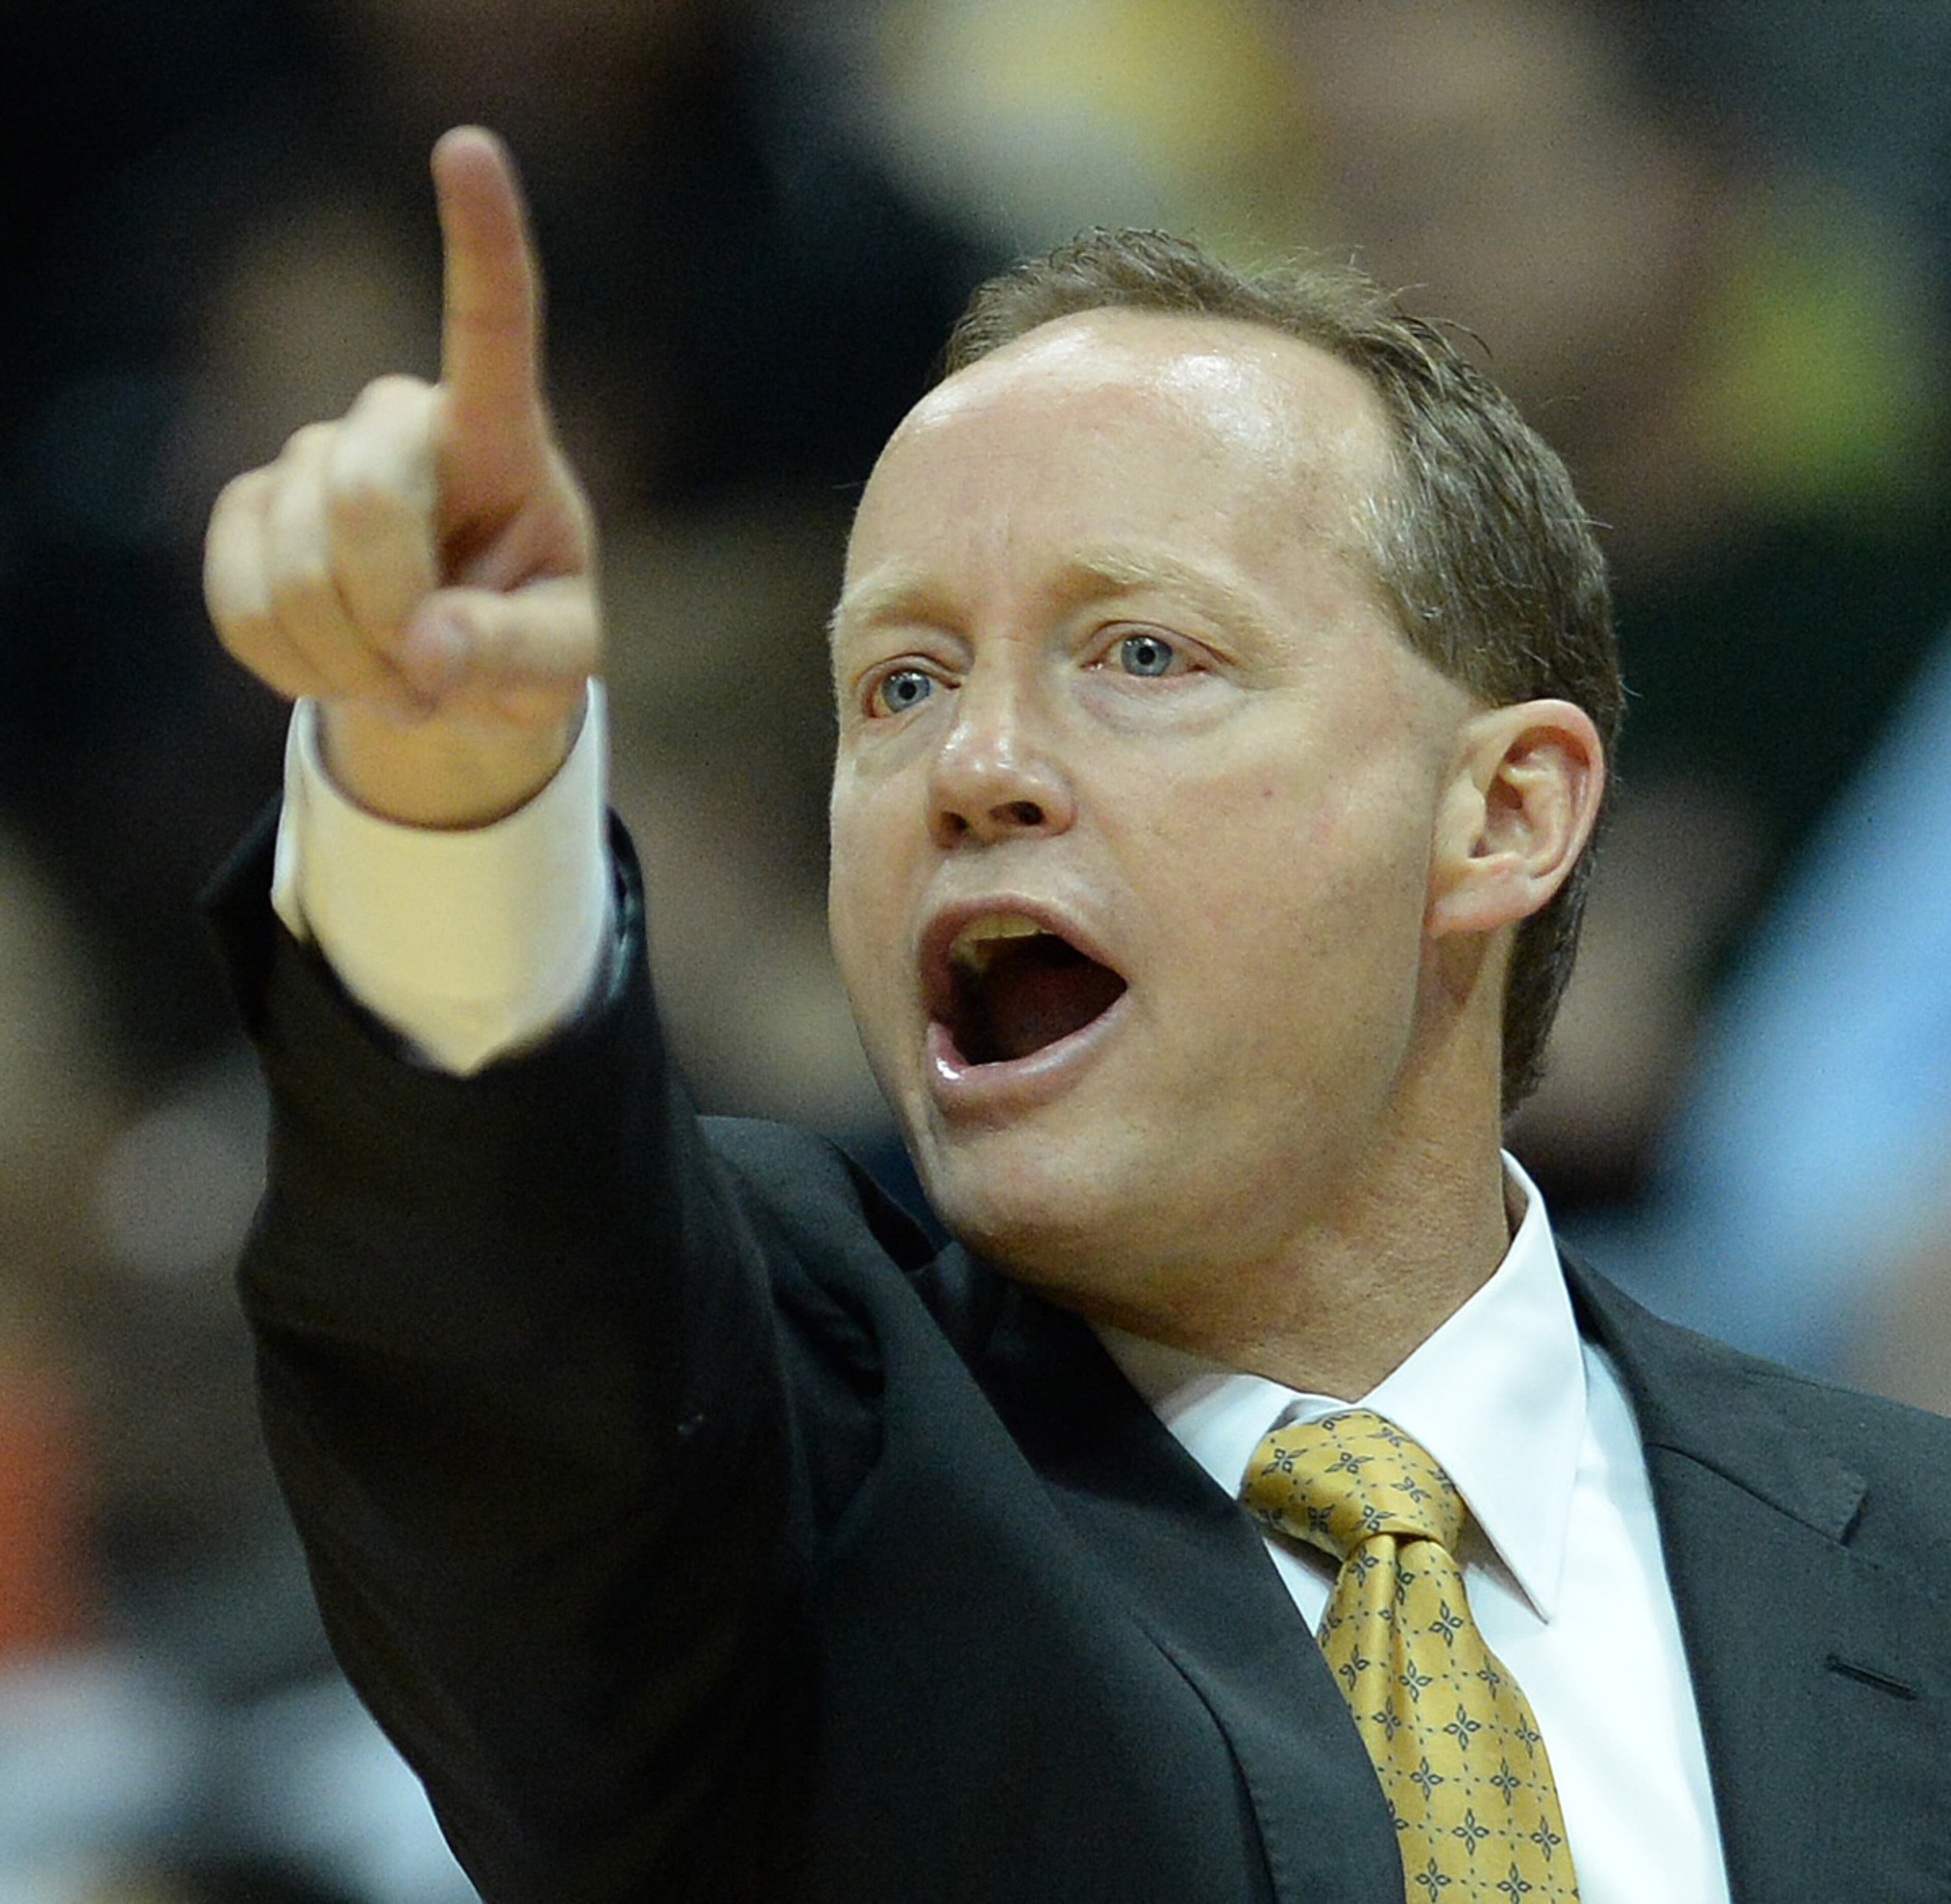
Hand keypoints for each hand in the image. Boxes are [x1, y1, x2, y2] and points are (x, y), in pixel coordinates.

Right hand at [204, 127, 598, 826]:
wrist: (449, 672)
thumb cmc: (526, 643)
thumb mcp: (557, 660)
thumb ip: (514, 653)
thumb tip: (429, 649)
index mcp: (500, 435)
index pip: (493, 323)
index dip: (481, 240)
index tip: (468, 148)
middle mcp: (400, 421)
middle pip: (367, 497)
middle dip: (393, 610)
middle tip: (432, 680)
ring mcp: (313, 458)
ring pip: (298, 563)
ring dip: (351, 656)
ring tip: (403, 682)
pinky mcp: (249, 509)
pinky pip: (244, 604)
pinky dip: (297, 666)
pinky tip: (345, 671)